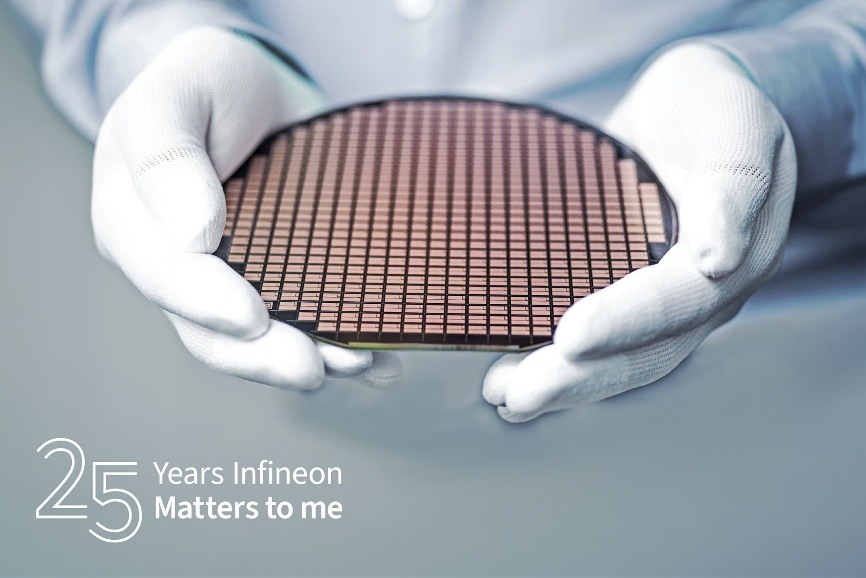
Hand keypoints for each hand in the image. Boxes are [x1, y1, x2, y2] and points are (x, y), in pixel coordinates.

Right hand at [92, 27, 400, 389]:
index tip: (252, 318)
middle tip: (313, 368)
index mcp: (131, 222)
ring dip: (308, 358)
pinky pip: (297, 325)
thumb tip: (193, 235)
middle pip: (207, 330)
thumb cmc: (208, 84)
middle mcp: (172, 265)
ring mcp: (221, 280)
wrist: (250, 89)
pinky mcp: (268, 283)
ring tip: (360, 364)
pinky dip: (338, 344)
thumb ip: (168, 154)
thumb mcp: (178, 92)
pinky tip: (379, 360)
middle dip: (262, 356)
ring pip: (255, 342)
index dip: (205, 303)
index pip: (163, 275)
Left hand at [482, 44, 796, 421]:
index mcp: (739, 247)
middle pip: (652, 348)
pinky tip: (514, 379)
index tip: (570, 337)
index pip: (682, 296)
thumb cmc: (709, 103)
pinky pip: (610, 344)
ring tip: (508, 399)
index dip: (628, 320)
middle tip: (520, 394)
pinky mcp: (642, 300)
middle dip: (583, 376)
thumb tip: (718, 255)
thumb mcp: (730, 113)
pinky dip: (564, 368)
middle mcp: (709, 289)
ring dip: (568, 385)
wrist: (695, 113)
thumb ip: (733, 178)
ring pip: (628, 360)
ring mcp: (677, 303)